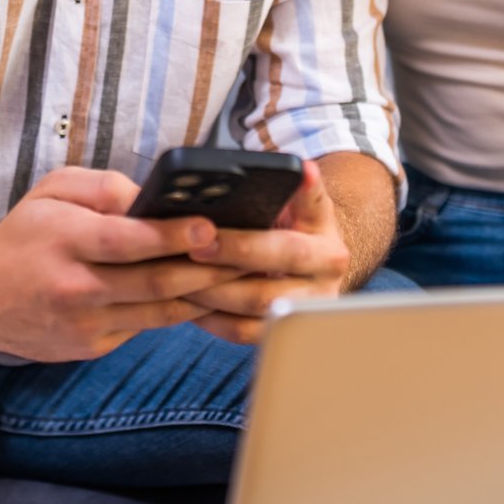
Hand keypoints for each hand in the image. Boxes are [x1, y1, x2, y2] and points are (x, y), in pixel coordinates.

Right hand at [0, 168, 245, 361]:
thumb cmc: (24, 235)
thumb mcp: (54, 191)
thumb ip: (104, 188)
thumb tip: (155, 199)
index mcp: (65, 242)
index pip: (129, 241)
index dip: (174, 235)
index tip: (213, 226)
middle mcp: (75, 288)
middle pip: (154, 281)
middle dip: (207, 268)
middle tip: (249, 255)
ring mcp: (83, 325)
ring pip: (159, 311)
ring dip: (203, 294)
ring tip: (240, 276)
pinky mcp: (90, 347)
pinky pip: (144, 327)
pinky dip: (176, 311)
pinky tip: (203, 296)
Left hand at [178, 163, 353, 344]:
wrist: (316, 262)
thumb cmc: (300, 225)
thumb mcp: (307, 203)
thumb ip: (301, 188)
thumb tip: (301, 169)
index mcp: (329, 253)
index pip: (285, 251)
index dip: (242, 246)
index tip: (204, 238)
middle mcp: (321, 291)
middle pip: (264, 292)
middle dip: (216, 276)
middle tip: (181, 257)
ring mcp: (300, 318)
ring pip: (248, 317)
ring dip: (209, 299)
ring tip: (174, 278)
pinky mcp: (280, 334)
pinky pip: (241, 333)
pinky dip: (211, 319)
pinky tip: (186, 299)